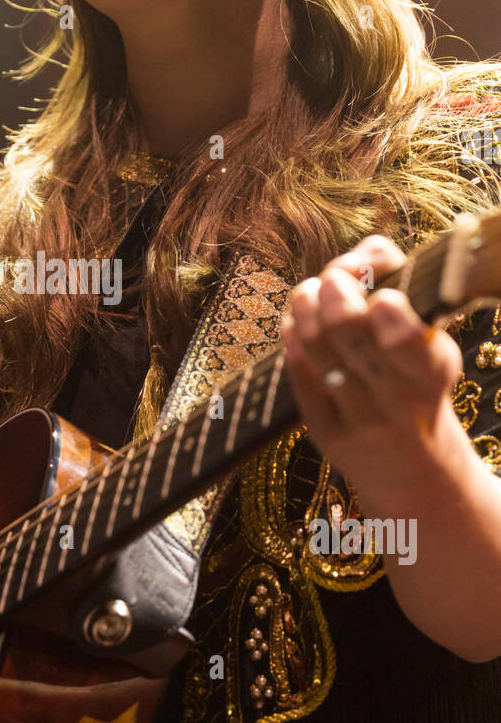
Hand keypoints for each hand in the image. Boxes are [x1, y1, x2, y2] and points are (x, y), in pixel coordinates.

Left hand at [278, 234, 464, 495]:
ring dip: (304, 305)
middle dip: (334, 290)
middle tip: (334, 278)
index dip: (392, 318)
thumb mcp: (429, 344)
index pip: (413, 345)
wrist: (415, 473)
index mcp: (432, 371)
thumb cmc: (417, 387)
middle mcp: (398, 400)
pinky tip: (293, 325)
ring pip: (317, 348)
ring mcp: (360, 419)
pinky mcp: (327, 434)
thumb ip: (402, 287)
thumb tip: (368, 249)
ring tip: (308, 292)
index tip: (382, 300)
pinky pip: (299, 377)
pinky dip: (291, 340)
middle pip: (348, 331)